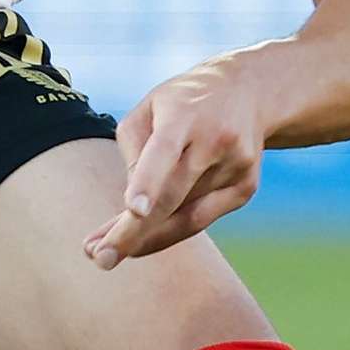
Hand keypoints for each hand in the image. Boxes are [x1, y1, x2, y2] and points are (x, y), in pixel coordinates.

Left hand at [89, 56, 274, 267]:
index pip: (164, 151)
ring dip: (144, 236)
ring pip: (183, 214)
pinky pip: (201, 219)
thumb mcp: (150, 106)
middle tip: (99, 258)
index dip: (149, 182)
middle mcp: (214, 140)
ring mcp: (235, 166)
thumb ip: (133, 149)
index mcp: (184, 114)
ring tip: (105, 250)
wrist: (250, 91)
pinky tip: (142, 240)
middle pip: (173, 195)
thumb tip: (132, 205)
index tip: (134, 210)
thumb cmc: (183, 102)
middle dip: (135, 231)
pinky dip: (169, 231)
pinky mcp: (246, 187)